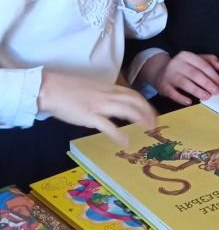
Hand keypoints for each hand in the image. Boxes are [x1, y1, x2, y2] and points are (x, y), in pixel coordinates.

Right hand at [38, 71, 155, 145]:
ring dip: (141, 120)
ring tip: (148, 131)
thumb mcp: (93, 89)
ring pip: (128, 110)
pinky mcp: (90, 116)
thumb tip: (114, 105)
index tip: (153, 114)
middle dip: (149, 113)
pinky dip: (119, 134)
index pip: (134, 94)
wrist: (50, 88)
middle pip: (136, 101)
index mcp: (109, 89)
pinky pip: (108, 125)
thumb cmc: (69, 89)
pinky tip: (126, 141)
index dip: (146, 105)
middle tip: (156, 125)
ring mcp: (100, 105)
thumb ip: (105, 95)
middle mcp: (109, 95)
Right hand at [149, 52, 218, 104]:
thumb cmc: (183, 67)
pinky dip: (181, 98)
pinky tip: (190, 102)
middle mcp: (177, 64)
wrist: (159, 71)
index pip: (202, 65)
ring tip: (207, 97)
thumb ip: (209, 61)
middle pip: (194, 74)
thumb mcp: (195, 60)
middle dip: (207, 83)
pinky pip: (173, 93)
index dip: (213, 75)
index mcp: (187, 56)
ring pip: (184, 83)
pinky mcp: (163, 86)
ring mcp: (169, 75)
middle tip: (216, 92)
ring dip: (197, 91)